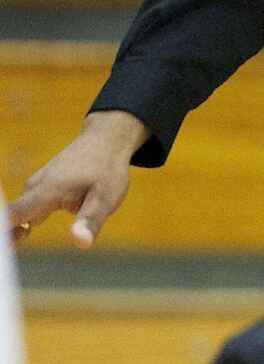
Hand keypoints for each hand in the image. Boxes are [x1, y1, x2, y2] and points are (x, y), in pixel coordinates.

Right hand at [8, 110, 149, 248]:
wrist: (106, 140)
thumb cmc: (108, 169)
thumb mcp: (107, 197)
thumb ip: (91, 220)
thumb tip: (81, 243)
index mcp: (47, 192)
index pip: (12, 216)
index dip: (2, 234)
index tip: (2, 250)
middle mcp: (34, 188)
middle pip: (11, 220)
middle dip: (6, 239)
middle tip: (5, 267)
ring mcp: (34, 187)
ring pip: (18, 216)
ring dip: (12, 234)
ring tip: (11, 256)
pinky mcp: (38, 189)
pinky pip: (24, 210)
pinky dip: (21, 225)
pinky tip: (19, 239)